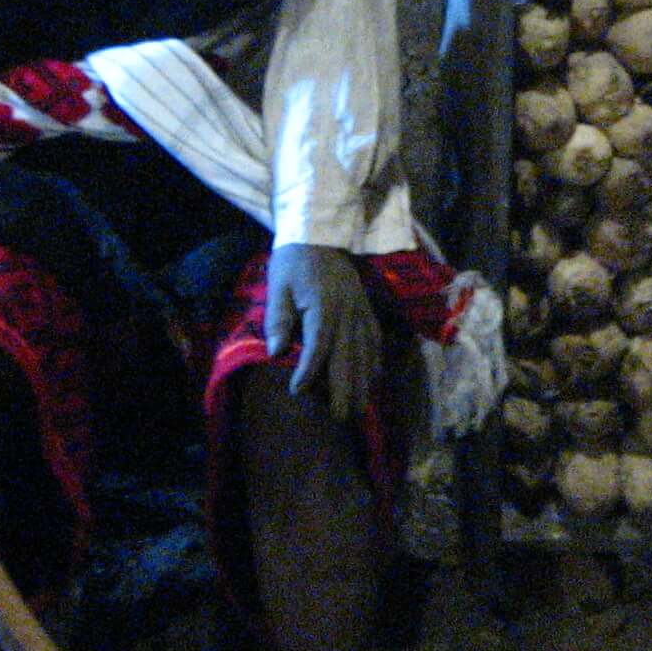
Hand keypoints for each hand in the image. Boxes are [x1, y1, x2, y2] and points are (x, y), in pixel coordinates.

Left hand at [261, 244, 381, 421]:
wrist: (320, 233)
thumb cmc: (293, 261)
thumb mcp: (278, 285)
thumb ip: (278, 318)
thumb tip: (275, 350)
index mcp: (323, 306)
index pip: (318, 345)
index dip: (309, 370)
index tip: (298, 391)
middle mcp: (347, 312)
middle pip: (347, 356)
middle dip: (344, 389)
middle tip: (340, 417)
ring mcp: (361, 311)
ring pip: (365, 353)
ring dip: (363, 382)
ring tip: (359, 409)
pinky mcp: (367, 310)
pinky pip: (376, 341)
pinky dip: (376, 362)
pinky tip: (374, 380)